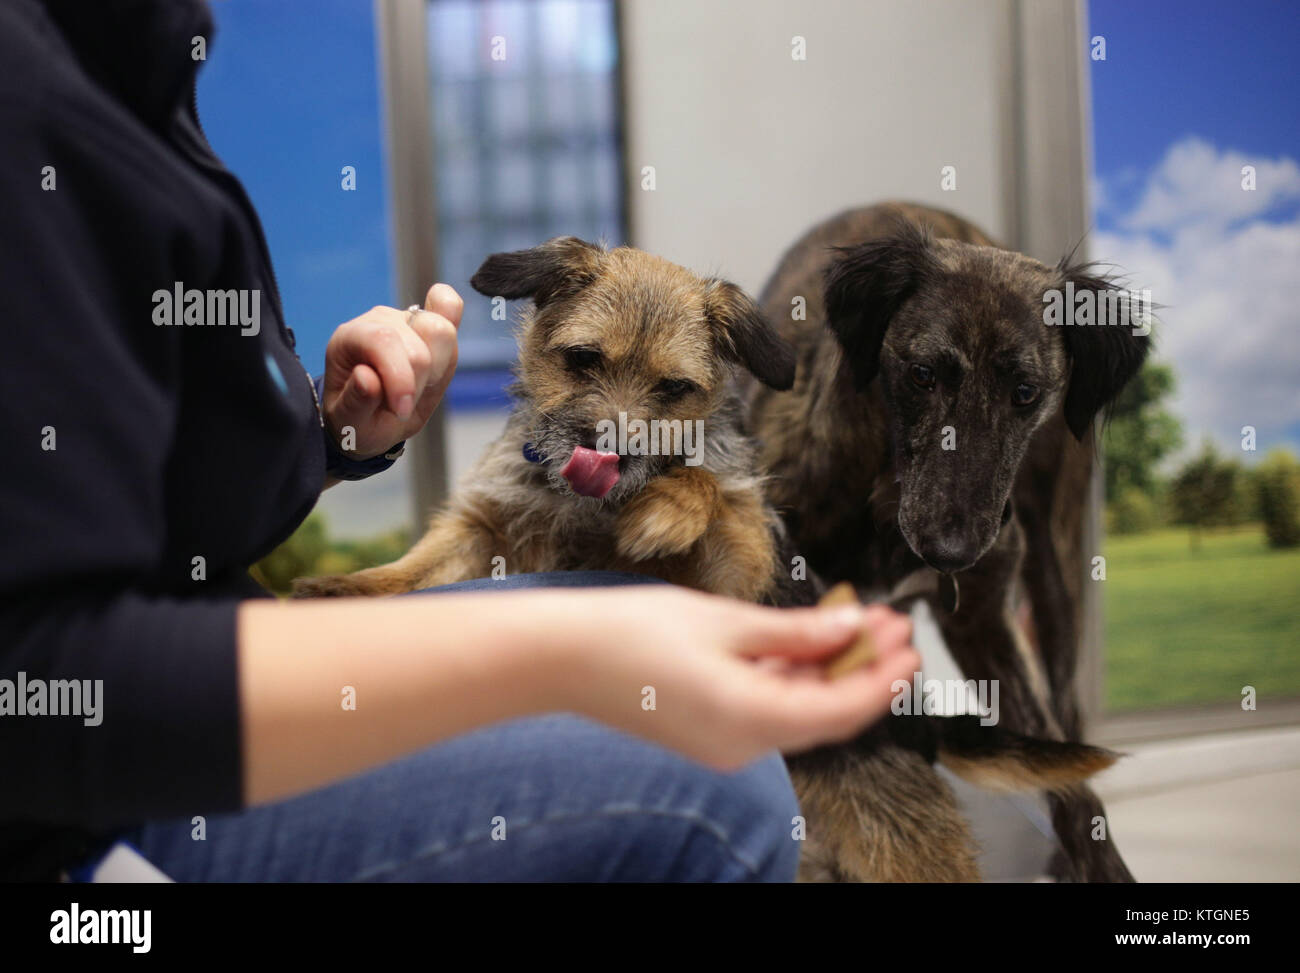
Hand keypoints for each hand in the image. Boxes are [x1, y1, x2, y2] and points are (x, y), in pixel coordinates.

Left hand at [320, 283, 461, 458]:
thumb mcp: (350, 422)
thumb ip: (355, 403)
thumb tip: (367, 377)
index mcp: (351, 338)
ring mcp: (407, 318)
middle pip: (417, 344)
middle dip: (418, 383)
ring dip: (438, 369)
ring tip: (419, 387)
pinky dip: (453, 318)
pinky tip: (441, 350)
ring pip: (442, 331)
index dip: (400, 378)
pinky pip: (449, 304)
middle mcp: (380, 321)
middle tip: (403, 404)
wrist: (371, 418)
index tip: (402, 410)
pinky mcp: (431, 323)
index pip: (384, 340)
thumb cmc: (358, 418)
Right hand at [555, 588, 919, 769]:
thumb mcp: (726, 622)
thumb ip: (797, 632)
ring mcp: (725, 742)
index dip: (882, 678)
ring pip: (797, 707)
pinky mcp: (709, 730)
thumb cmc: (635, 633)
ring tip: (859, 622)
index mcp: (751, 719)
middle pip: (824, 711)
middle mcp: (743, 744)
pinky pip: (768, 706)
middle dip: (863, 668)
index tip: (911, 645)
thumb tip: (852, 630)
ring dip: (829, 669)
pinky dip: (793, 676)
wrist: (565, 657)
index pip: (841, 709)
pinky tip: (810, 640)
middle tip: (892, 623)